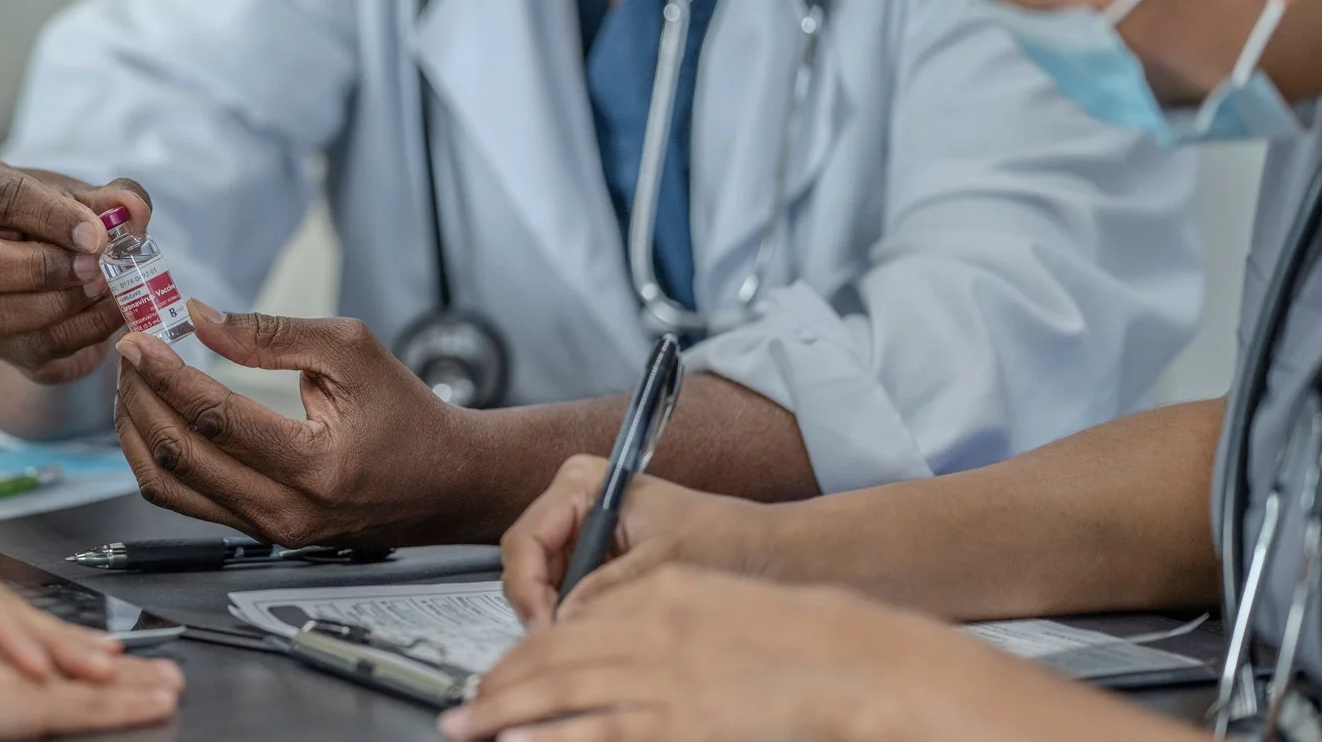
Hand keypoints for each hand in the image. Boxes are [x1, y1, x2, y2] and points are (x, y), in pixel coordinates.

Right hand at [0, 159, 152, 384]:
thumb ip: (113, 198)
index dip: (52, 218)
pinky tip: (107, 316)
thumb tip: (133, 210)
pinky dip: (77, 336)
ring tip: (106, 292)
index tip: (97, 236)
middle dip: (41, 269)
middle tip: (94, 268)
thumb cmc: (57, 216)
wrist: (46, 260)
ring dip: (60, 309)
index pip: (1, 199)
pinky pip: (26, 351)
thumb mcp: (83, 195)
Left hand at [111, 305, 499, 546]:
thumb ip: (272, 333)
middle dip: (140, 398)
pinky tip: (154, 416)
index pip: (216, 421)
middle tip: (128, 352)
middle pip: (180, 458)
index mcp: (317, 466)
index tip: (137, 339)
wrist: (447, 484)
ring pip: (169, 489)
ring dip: (138, 430)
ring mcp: (270, 532)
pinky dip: (158, 456)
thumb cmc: (407, 414)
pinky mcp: (260, 534)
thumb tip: (200, 318)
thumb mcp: (353, 351)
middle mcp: (287, 512)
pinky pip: (186, 500)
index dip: (167, 376)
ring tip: (133, 382)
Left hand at [439, 567, 936, 741]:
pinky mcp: (683, 721)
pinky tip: (522, 740)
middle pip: (555, 653)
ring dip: (507, 709)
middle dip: (499, 681)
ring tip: (470, 725)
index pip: (573, 618)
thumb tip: (598, 628)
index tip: (499, 670)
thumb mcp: (716, 603)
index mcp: (663, 594)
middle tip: (463, 703)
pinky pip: (605, 730)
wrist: (857, 660)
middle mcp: (654, 629)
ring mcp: (667, 677)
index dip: (525, 648)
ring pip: (565, 690)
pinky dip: (556, 735)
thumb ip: (656, 614)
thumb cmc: (802, 635)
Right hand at [501, 454, 780, 626]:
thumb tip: (563, 620)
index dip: (528, 589)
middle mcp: (575, 500)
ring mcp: (582, 528)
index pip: (526, 540)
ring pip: (538, 579)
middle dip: (537, 604)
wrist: (760, 548)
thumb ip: (608, 588)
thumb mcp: (661, 564)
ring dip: (552, 611)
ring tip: (577, 638)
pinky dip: (569, 612)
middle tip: (555, 642)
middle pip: (525, 561)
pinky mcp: (594, 553)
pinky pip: (562, 587)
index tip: (544, 627)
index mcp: (584, 482)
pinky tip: (588, 629)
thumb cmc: (721, 537)